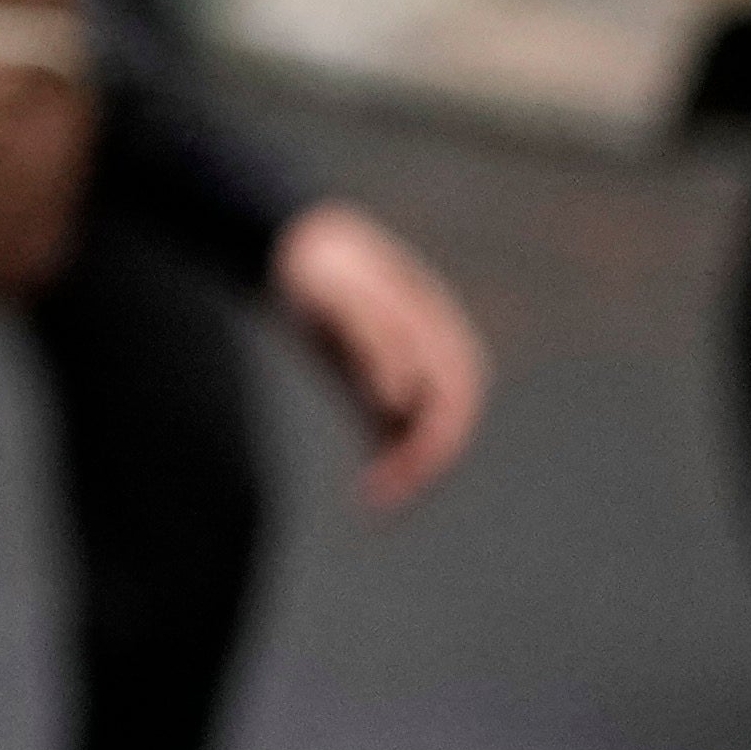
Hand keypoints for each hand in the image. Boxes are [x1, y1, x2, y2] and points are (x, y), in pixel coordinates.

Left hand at [267, 203, 488, 502]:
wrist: (296, 246)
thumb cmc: (323, 269)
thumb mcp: (343, 296)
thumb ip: (377, 340)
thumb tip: (400, 399)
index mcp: (439, 331)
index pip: (454, 402)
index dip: (433, 444)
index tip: (402, 476)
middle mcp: (434, 356)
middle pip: (446, 425)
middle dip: (422, 468)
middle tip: (382, 503)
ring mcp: (409, 371)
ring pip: (422, 434)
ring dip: (407, 471)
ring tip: (372, 503)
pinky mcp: (379, 384)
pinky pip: (393, 431)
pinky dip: (387, 460)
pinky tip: (365, 487)